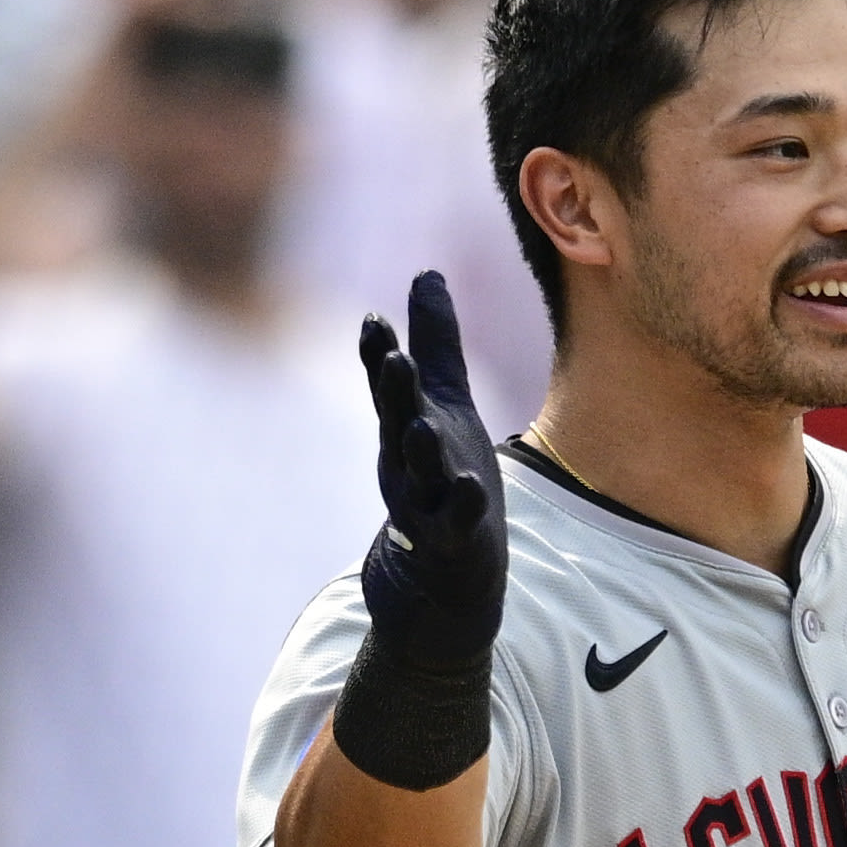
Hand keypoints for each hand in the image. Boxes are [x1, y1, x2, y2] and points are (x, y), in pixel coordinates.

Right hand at [359, 272, 507, 668]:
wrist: (441, 574)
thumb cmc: (445, 478)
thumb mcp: (443, 404)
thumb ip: (435, 341)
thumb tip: (427, 272)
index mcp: (406, 428)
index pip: (390, 388)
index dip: (380, 357)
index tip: (374, 320)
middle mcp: (408, 464)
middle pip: (397, 424)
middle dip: (395, 393)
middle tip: (394, 357)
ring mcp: (426, 505)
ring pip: (420, 476)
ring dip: (420, 451)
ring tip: (423, 424)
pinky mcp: (451, 542)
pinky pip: (455, 524)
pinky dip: (462, 508)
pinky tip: (471, 489)